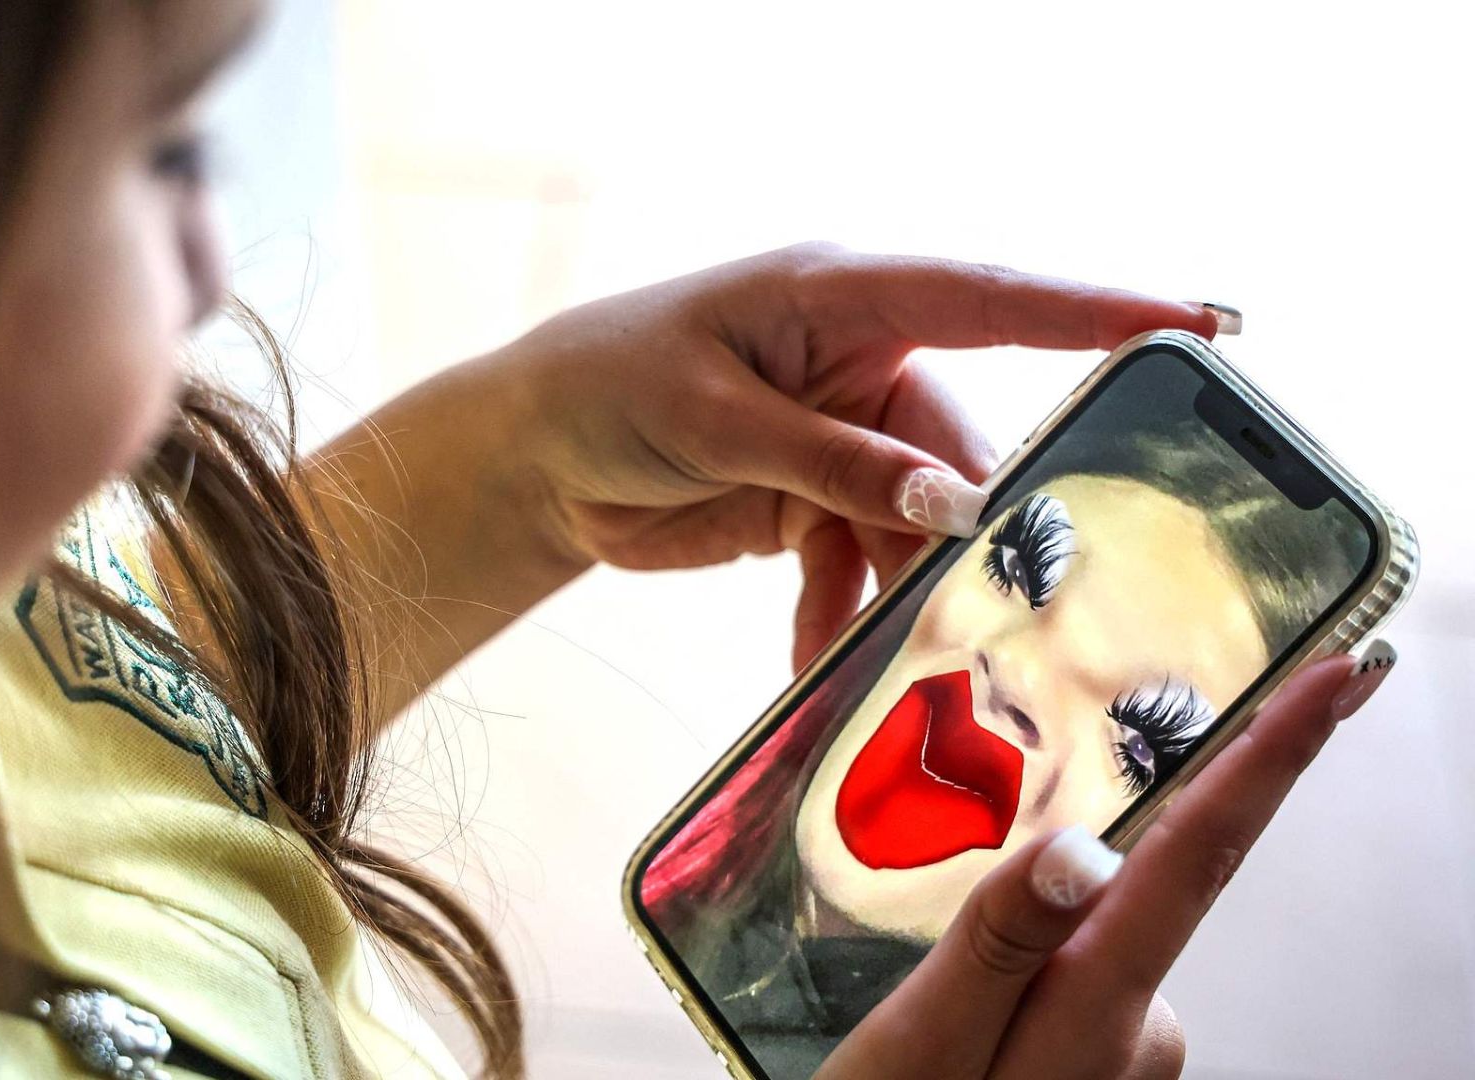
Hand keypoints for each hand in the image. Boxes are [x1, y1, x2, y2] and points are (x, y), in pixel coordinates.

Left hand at [506, 244, 1220, 669]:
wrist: (531, 454)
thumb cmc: (609, 386)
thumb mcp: (715, 416)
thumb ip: (833, 462)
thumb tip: (953, 505)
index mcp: (842, 299)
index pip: (990, 302)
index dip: (1095, 313)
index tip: (1195, 329)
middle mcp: (857, 365)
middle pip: (961, 451)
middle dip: (986, 530)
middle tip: (1024, 603)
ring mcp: (838, 441)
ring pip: (916, 526)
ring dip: (910, 594)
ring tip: (917, 662)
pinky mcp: (808, 504)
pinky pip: (856, 568)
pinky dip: (842, 618)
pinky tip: (818, 662)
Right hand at [814, 646, 1396, 1079]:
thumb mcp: (916, 1047)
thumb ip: (996, 942)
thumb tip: (1087, 847)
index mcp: (1098, 1014)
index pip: (1198, 860)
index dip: (1275, 759)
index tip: (1346, 676)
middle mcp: (1142, 1035)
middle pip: (1128, 896)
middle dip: (1068, 880)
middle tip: (973, 952)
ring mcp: (1128, 1061)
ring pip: (1087, 947)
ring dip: (1022, 954)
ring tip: (932, 1024)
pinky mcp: (1103, 1070)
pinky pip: (1071, 988)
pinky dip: (1024, 986)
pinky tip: (962, 1034)